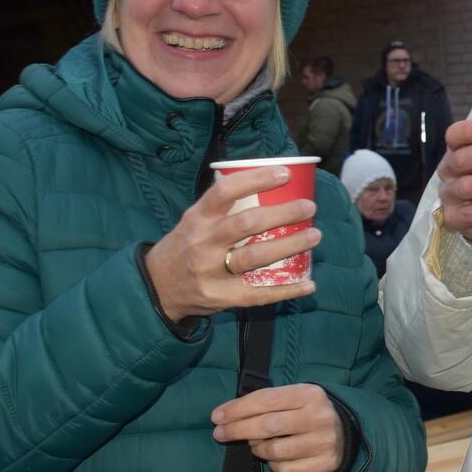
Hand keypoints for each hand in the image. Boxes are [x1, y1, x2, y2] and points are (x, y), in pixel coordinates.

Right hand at [143, 167, 319, 320]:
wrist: (157, 287)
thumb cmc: (186, 246)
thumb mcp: (194, 220)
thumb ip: (223, 208)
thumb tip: (269, 187)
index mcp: (197, 218)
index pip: (225, 191)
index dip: (256, 180)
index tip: (284, 174)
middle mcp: (203, 243)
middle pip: (247, 224)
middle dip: (283, 214)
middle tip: (308, 207)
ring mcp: (211, 272)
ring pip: (256, 257)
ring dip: (290, 245)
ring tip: (314, 235)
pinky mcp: (220, 297)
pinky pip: (259, 294)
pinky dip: (287, 289)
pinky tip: (309, 283)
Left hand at [211, 384, 345, 471]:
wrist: (345, 435)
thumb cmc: (308, 414)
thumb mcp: (294, 399)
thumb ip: (267, 403)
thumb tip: (227, 414)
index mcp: (310, 394)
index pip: (267, 399)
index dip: (239, 408)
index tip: (217, 416)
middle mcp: (319, 417)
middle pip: (268, 425)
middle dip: (238, 429)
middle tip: (219, 433)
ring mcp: (323, 443)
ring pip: (274, 450)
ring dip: (257, 448)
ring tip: (255, 443)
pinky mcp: (323, 465)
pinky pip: (285, 469)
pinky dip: (273, 464)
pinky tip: (274, 457)